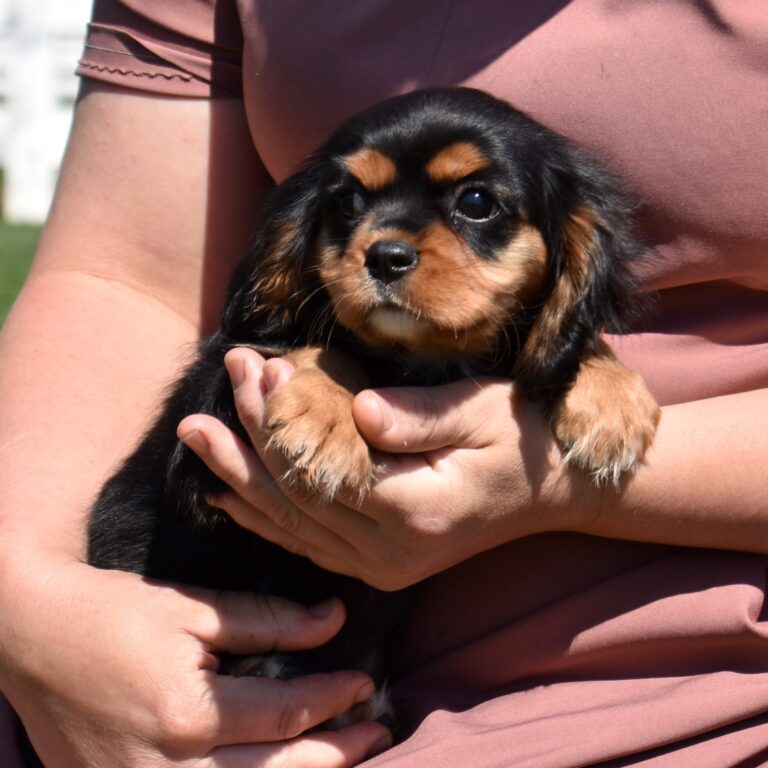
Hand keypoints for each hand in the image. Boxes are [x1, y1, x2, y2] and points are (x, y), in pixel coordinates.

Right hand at [0, 555, 390, 767]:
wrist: (31, 638)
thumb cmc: (113, 613)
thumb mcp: (193, 608)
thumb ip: (268, 619)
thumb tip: (332, 618)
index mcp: (188, 715)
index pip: (285, 713)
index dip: (333, 698)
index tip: (363, 682)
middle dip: (336, 754)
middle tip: (378, 733)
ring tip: (346, 760)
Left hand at [178, 348, 585, 590]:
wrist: (558, 489)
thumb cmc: (523, 436)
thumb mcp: (482, 411)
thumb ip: (417, 416)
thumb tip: (357, 411)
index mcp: (415, 509)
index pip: (320, 466)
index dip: (279, 419)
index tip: (256, 367)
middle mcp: (392, 551)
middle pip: (295, 499)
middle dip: (245, 448)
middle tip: (197, 412)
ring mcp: (386, 565)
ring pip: (294, 526)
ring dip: (242, 482)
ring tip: (199, 443)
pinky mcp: (383, 564)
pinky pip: (311, 543)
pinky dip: (269, 518)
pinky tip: (232, 497)